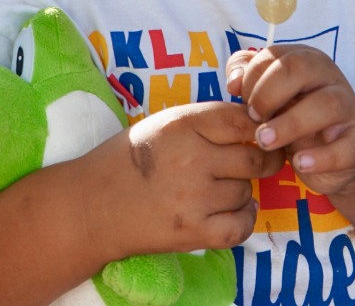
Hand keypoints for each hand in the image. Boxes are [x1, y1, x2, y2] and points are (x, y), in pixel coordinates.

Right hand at [82, 101, 270, 259]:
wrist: (89, 207)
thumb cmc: (130, 158)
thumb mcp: (167, 122)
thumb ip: (208, 120)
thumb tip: (256, 120)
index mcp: (185, 124)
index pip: (243, 120)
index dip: (261, 125)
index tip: (265, 130)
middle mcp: (192, 159)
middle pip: (254, 158)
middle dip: (265, 158)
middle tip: (265, 158)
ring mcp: (192, 198)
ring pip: (245, 191)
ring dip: (243, 189)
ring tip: (227, 185)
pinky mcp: (190, 233)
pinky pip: (239, 227)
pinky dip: (246, 219)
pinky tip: (239, 210)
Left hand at [226, 46, 354, 196]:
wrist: (340, 157)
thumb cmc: (295, 119)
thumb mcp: (271, 98)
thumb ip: (248, 80)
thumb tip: (234, 82)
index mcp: (306, 60)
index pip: (275, 55)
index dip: (251, 78)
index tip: (242, 102)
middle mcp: (329, 77)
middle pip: (300, 67)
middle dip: (268, 93)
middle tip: (253, 119)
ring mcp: (348, 108)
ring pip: (326, 104)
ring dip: (290, 124)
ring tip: (265, 142)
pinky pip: (346, 147)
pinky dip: (321, 157)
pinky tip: (299, 163)